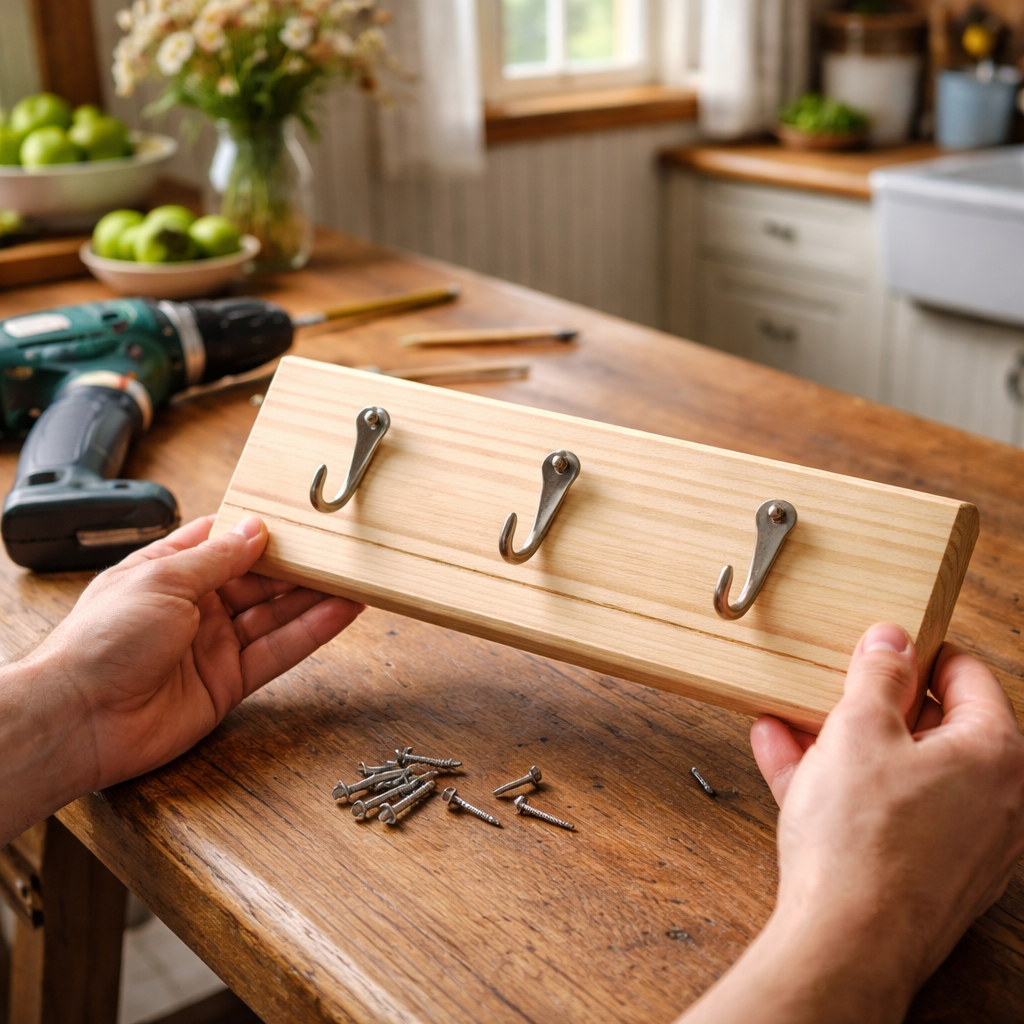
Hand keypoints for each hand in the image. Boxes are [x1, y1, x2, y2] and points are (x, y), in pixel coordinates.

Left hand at [0, 515, 361, 842]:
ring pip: (275, 614)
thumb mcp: (163, 580)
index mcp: (169, 572)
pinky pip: (278, 652)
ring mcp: (214, 645)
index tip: (300, 517)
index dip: (261, 530)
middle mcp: (195, 607)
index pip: (224, 542)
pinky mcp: (230, 683)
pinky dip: (312, 632)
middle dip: (298, 564)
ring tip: (356, 576)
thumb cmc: (101, 642)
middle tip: (341, 548)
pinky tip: (341, 612)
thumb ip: (217, 558)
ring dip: (315, 596)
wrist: (80, 720)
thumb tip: (256, 529)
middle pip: (258, 579)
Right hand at [680, 623, 1023, 1023]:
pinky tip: (785, 760)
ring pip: (902, 772)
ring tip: (791, 719)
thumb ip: (877, 673)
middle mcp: (998, 801)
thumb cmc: (862, 841)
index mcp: (996, 754)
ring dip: (845, 743)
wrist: (846, 943)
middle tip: (835, 685)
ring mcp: (966, 844)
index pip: (967, 676)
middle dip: (872, 703)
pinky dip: (844, 787)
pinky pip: (887, 813)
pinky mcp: (929, 874)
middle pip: (934, 728)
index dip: (919, 652)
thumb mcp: (858, 729)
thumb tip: (891, 639)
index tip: (883, 646)